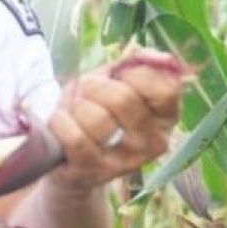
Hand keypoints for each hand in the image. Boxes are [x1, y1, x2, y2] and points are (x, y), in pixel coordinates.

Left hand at [47, 47, 183, 191]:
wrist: (68, 158)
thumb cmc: (93, 113)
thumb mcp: (111, 82)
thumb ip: (130, 65)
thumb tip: (147, 53)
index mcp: (165, 117)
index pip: (166, 88)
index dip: (134, 74)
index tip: (118, 77)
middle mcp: (153, 143)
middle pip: (124, 99)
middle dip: (95, 87)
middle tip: (87, 93)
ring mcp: (125, 163)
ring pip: (96, 119)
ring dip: (76, 107)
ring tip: (73, 112)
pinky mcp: (94, 173)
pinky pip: (74, 138)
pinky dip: (60, 122)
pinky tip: (61, 124)